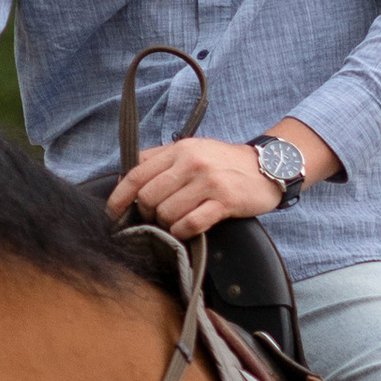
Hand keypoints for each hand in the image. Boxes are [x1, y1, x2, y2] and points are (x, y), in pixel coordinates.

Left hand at [106, 134, 278, 235]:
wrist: (268, 167)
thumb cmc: (224, 163)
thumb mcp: (192, 150)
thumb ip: (161, 160)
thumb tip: (127, 179)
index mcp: (179, 149)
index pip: (136, 173)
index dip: (119, 197)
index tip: (113, 214)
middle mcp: (191, 162)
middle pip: (149, 197)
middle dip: (148, 214)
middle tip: (158, 218)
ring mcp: (208, 181)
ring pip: (167, 212)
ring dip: (167, 224)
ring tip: (177, 222)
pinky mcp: (224, 201)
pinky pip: (190, 223)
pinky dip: (183, 231)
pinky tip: (187, 230)